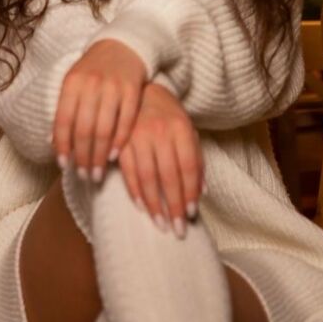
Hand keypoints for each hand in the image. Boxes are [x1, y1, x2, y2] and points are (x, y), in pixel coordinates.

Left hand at [51, 39, 146, 179]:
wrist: (123, 45)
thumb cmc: (93, 69)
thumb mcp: (74, 82)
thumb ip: (65, 109)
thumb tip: (53, 143)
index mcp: (72, 82)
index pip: (64, 120)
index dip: (62, 145)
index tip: (63, 165)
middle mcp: (92, 84)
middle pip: (85, 129)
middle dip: (83, 157)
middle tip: (83, 176)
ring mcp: (114, 87)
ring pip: (104, 129)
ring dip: (99, 156)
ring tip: (97, 173)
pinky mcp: (133, 90)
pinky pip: (126, 122)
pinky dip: (119, 142)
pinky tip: (113, 156)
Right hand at [117, 82, 203, 238]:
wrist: (142, 91)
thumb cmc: (168, 115)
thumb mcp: (187, 130)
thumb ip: (195, 158)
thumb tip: (201, 192)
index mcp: (180, 128)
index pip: (188, 167)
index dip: (190, 192)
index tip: (192, 214)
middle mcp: (160, 132)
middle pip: (169, 175)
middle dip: (174, 205)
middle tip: (178, 230)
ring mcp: (138, 136)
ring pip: (147, 177)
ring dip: (154, 204)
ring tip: (161, 224)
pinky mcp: (121, 141)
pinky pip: (128, 171)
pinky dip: (135, 191)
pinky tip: (142, 207)